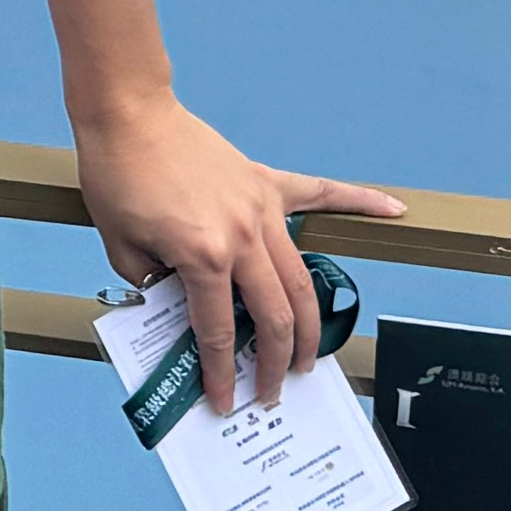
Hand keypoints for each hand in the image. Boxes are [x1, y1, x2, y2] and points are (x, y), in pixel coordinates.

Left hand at [71, 103, 407, 413]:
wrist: (128, 110)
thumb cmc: (116, 174)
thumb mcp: (120, 246)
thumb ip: (153, 286)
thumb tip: (178, 312)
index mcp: (202, 255)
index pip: (217, 330)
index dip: (218, 372)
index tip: (221, 399)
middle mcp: (241, 236)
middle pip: (273, 316)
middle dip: (274, 363)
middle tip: (269, 392)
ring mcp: (261, 208)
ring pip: (300, 280)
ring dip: (307, 326)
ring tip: (305, 356)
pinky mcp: (265, 182)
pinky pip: (321, 194)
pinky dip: (359, 201)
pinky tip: (394, 210)